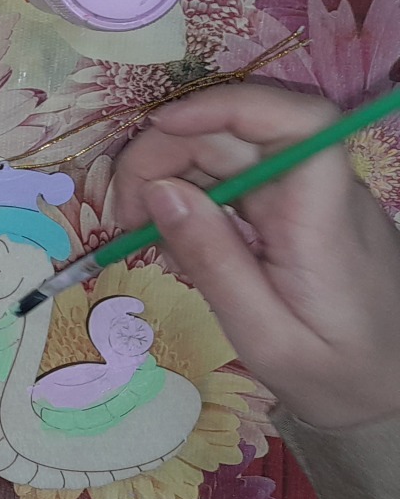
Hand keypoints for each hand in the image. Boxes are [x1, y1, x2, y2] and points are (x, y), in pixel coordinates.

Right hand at [110, 83, 399, 430]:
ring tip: (143, 236)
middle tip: (123, 215)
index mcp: (323, 217)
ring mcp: (306, 197)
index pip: (295, 120)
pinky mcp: (293, 209)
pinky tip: (173, 239)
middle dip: (166, 154)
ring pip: (227, 151)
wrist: (387, 393)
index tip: (162, 126)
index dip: (227, 105)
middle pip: (238, 133)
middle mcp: (320, 191)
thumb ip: (212, 262)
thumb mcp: (263, 334)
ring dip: (171, 177)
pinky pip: (234, 180)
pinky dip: (191, 197)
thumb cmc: (334, 374)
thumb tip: (158, 191)